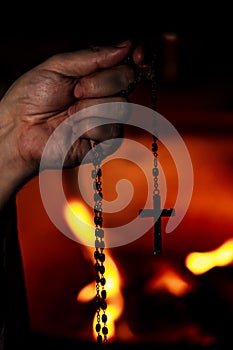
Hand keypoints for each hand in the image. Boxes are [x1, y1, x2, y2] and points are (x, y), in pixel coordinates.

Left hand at [0, 40, 143, 207]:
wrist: (19, 129)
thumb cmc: (32, 97)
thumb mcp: (58, 66)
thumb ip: (92, 56)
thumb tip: (125, 46)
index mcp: (95, 74)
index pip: (126, 62)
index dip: (136, 56)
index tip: (137, 55)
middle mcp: (105, 95)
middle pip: (127, 79)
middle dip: (100, 83)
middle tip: (75, 91)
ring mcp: (106, 118)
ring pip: (121, 105)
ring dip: (90, 107)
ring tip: (69, 113)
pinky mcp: (104, 141)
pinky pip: (111, 129)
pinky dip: (89, 127)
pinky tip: (73, 130)